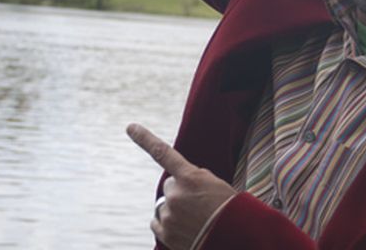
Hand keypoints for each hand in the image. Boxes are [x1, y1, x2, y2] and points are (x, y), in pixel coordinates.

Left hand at [127, 123, 236, 249]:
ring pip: (165, 205)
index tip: (130, 127)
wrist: (235, 237)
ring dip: (176, 210)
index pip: (163, 153)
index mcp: (190, 177)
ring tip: (195, 220)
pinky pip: (157, 223)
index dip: (145, 139)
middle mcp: (176, 194)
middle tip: (199, 205)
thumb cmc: (230, 210)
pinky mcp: (166, 233)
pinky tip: (184, 229)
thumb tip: (179, 181)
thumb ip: (194, 178)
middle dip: (181, 192)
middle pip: (170, 186)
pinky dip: (167, 225)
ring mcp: (169, 214)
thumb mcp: (216, 185)